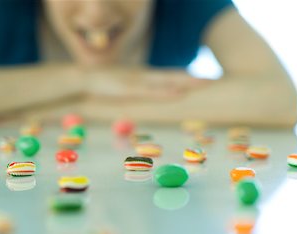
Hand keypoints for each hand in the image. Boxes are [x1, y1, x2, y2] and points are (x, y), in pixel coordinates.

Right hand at [85, 67, 210, 100]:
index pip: (169, 75)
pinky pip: (151, 91)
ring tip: (203, 82)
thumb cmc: (102, 84)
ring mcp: (138, 80)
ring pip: (166, 81)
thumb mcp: (122, 86)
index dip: (186, 76)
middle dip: (192, 78)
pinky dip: (166, 92)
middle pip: (172, 75)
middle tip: (212, 80)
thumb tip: (144, 96)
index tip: (203, 79)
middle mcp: (144, 75)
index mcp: (143, 75)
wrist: (84, 78)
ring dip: (185, 81)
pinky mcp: (130, 88)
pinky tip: (178, 93)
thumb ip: (134, 90)